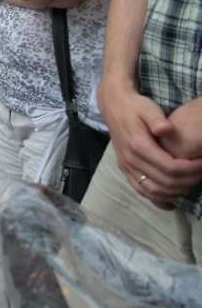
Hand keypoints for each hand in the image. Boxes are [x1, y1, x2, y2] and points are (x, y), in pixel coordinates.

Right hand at [101, 79, 201, 206]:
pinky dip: (157, 199)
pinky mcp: (125, 169)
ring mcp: (126, 167)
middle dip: (188, 180)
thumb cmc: (135, 106)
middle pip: (165, 182)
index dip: (191, 169)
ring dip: (175, 191)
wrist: (114, 106)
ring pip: (153, 190)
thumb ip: (157, 119)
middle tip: (201, 172)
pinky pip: (141, 190)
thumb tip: (167, 129)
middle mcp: (130, 160)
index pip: (170, 167)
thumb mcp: (148, 108)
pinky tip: (171, 201)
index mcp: (138, 145)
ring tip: (190, 183)